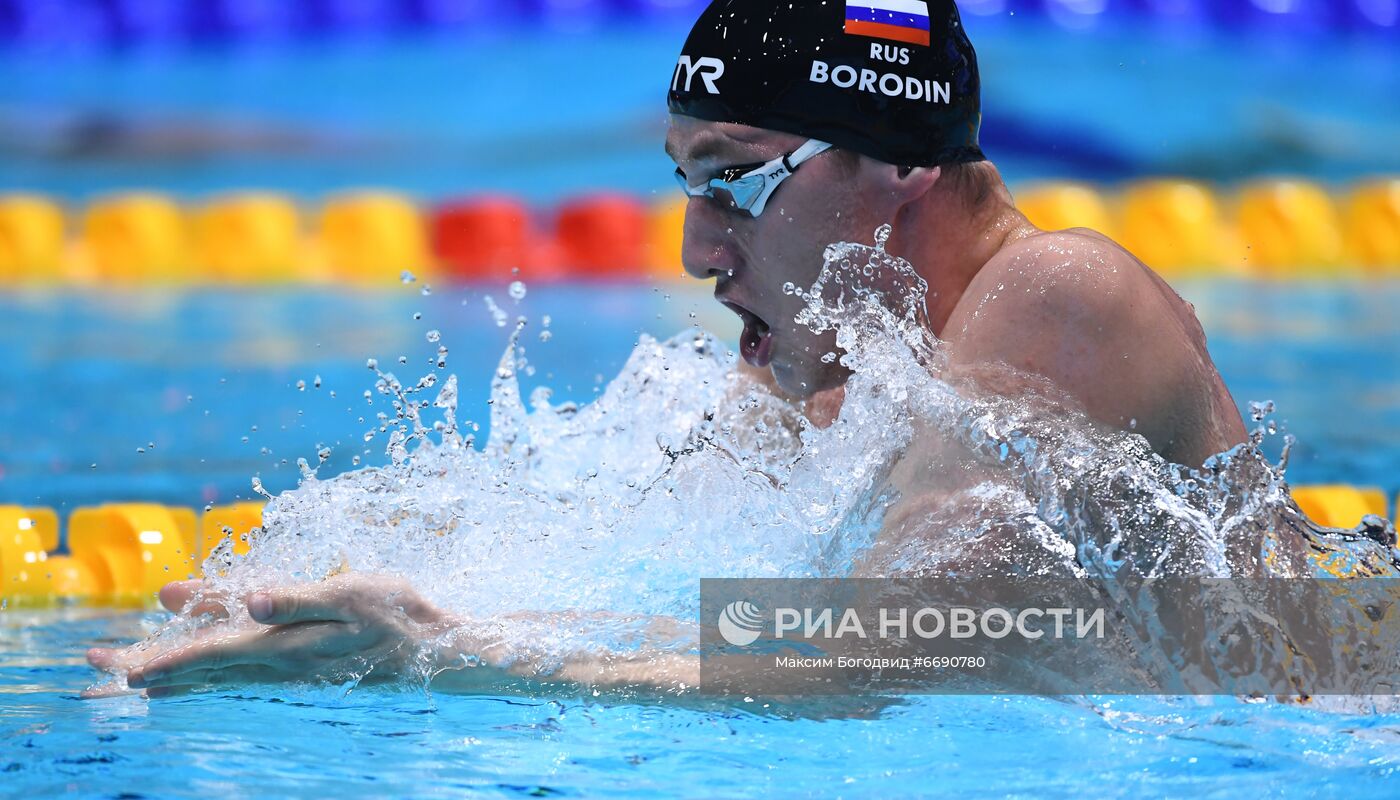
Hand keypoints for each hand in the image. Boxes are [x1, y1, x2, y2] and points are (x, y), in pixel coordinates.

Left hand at [85, 573, 450, 696]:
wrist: (438, 647)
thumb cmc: (400, 612)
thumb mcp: (351, 593)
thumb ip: (297, 599)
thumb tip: (248, 603)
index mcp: (287, 644)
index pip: (213, 653)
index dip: (166, 656)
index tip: (120, 666)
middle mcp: (282, 664)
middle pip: (204, 669)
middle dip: (151, 665)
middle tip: (97, 663)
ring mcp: (293, 669)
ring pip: (220, 674)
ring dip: (175, 672)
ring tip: (133, 676)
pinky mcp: (306, 666)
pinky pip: (242, 672)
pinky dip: (210, 672)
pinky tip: (202, 674)